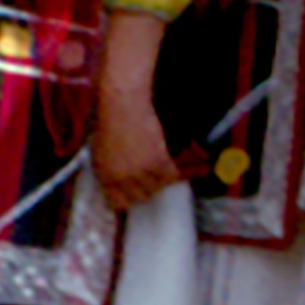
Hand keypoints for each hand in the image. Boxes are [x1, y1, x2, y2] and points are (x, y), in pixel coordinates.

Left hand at [90, 78, 181, 210]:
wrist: (122, 101)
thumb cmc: (109, 118)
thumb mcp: (101, 148)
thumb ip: (109, 167)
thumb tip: (120, 181)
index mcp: (104, 177)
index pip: (118, 203)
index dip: (128, 197)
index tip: (134, 193)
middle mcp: (122, 180)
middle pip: (142, 196)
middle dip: (146, 186)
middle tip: (150, 172)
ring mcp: (141, 174)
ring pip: (160, 185)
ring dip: (164, 175)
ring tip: (168, 164)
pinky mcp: (159, 163)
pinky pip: (178, 173)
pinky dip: (191, 170)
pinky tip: (203, 168)